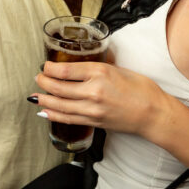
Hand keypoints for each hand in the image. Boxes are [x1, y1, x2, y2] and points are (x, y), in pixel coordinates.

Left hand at [32, 60, 175, 139]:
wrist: (152, 113)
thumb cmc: (141, 88)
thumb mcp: (118, 69)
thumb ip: (97, 68)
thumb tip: (79, 67)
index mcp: (100, 73)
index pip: (65, 71)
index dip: (49, 69)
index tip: (45, 66)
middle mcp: (93, 91)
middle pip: (58, 87)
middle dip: (43, 82)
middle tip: (38, 78)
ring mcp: (92, 109)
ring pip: (59, 105)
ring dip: (44, 100)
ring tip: (35, 96)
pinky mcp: (93, 122)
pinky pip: (68, 118)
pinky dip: (53, 115)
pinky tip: (45, 112)